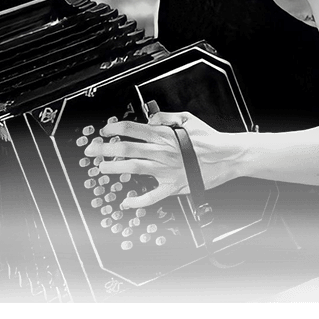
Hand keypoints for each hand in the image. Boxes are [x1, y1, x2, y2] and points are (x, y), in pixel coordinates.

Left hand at [83, 110, 235, 208]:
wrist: (227, 156)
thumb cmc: (209, 138)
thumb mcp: (187, 118)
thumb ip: (165, 116)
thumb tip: (149, 118)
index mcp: (164, 134)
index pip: (132, 129)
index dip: (114, 129)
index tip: (104, 131)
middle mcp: (161, 152)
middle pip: (126, 149)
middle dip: (104, 149)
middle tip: (91, 150)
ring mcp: (166, 170)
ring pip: (134, 169)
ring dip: (115, 169)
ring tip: (101, 169)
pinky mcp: (173, 186)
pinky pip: (152, 196)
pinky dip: (138, 201)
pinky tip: (126, 201)